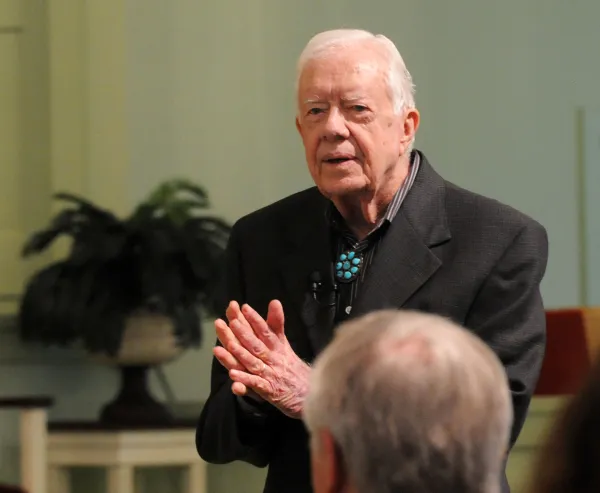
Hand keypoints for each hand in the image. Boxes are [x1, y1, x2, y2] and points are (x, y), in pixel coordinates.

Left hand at [213, 300, 310, 418]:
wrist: (307, 391)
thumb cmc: (291, 366)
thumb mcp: (284, 343)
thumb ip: (276, 323)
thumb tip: (274, 301)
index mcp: (278, 347)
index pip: (266, 331)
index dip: (255, 319)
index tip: (244, 307)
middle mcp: (274, 359)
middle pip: (258, 345)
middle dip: (244, 333)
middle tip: (233, 322)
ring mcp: (271, 375)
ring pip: (255, 363)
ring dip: (242, 355)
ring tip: (229, 346)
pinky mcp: (270, 391)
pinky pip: (255, 385)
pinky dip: (245, 380)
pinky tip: (232, 375)